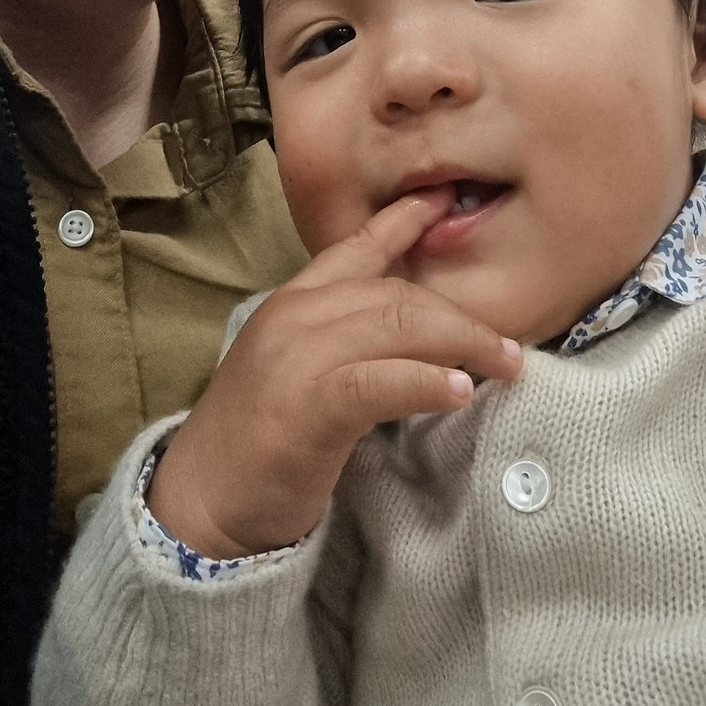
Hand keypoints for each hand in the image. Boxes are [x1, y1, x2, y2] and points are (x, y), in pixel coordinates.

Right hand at [147, 186, 523, 558]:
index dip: (403, 223)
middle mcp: (294, 316)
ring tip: (504, 364)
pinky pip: (382, 380)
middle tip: (507, 345)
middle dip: (460, 315)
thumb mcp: (296, 370)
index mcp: (291, 303)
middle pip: (397, 293)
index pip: (356, 249)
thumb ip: (345, 340)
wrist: (198, 504)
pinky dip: (427, 381)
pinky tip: (459, 391)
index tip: (442, 201)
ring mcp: (298, 356)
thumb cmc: (256, 443)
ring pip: (398, 325)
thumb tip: (420, 335)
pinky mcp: (309, 404)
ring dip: (462, 343)